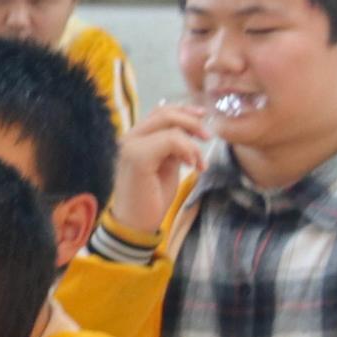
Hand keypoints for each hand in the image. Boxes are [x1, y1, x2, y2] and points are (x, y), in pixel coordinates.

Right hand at [106, 103, 210, 236]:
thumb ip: (172, 147)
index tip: (203, 117)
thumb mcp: (167, 166)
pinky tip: (191, 166)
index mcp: (135, 139)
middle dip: (192, 121)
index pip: (160, 112)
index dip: (183, 111)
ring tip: (198, 162)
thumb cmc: (150, 199)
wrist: (135, 225)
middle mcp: (129, 138)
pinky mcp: (136, 157)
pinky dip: (187, 150)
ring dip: (191, 141)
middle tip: (207, 137)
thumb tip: (187, 132)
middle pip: (165, 113)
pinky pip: (170, 140)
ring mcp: (130, 146)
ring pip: (168, 124)